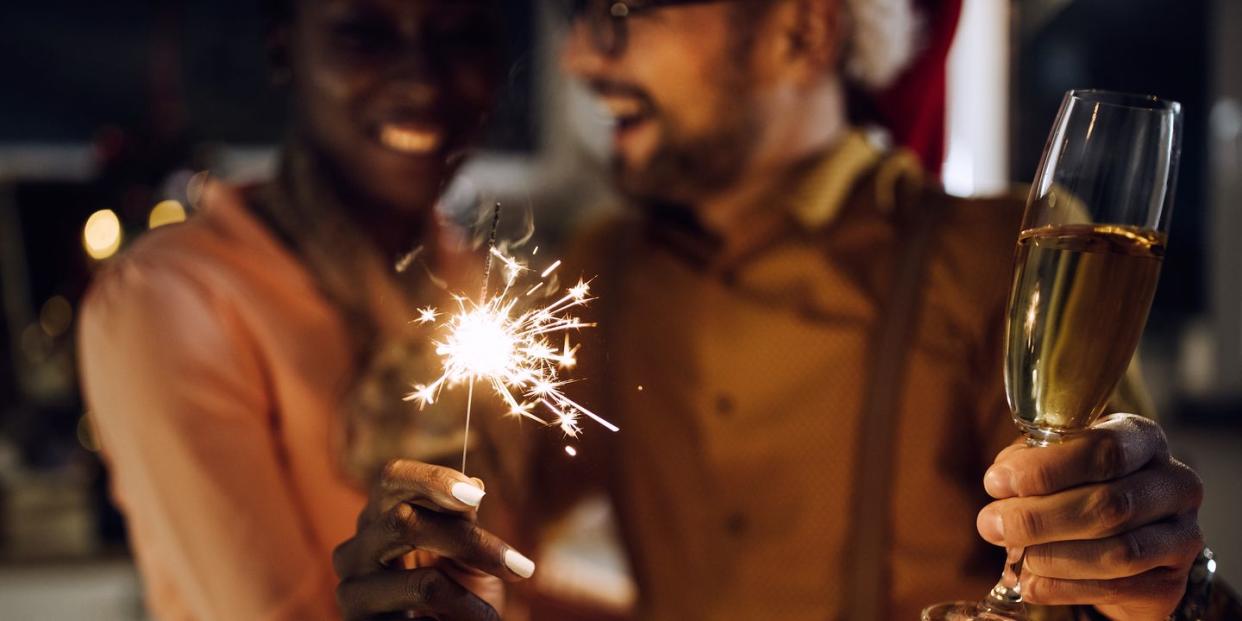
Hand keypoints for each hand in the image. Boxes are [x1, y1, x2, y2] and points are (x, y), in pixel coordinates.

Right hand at [332, 459, 535, 619]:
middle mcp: (356, 548)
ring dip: (470, 599)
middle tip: (521, 568)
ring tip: (492, 616)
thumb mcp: (464, 554)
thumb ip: (462, 519)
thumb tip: (474, 483)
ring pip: (423, 581)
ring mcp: (352, 589)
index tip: (477, 496)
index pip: (393, 477)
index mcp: (380, 518)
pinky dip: (462, 618)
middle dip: (468, 542)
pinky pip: (425, 619)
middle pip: (403, 520)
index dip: (433, 479)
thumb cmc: (452, 599)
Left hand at [977, 414, 1203, 619]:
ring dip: (1052, 556)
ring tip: (1013, 556)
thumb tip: (1002, 482)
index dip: (1045, 469)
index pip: (1104, 450)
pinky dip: (1066, 587)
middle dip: (1039, 517)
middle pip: (1108, 504)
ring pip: (1117, 551)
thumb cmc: (1082, 487)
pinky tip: (1033, 583)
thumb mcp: (1056, 464)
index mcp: (1142, 440)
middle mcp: (1174, 483)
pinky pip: (1117, 588)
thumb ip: (1031, 464)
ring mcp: (1181, 535)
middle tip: (992, 525)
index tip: (996, 482)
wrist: (1127, 542)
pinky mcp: (1172, 582)